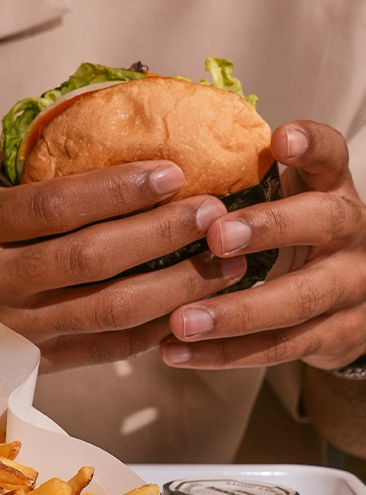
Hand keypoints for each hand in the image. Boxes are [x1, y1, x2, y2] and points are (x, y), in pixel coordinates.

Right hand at [0, 135, 246, 370]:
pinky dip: (154, 331)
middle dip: (160, 234)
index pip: (54, 206)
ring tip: (225, 262)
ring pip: (105, 313)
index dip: (117, 190)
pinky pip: (104, 351)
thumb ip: (22, 150)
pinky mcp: (32, 362)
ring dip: (174, 288)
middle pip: (88, 261)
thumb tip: (100, 116)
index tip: (173, 171)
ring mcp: (12, 329)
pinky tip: (193, 306)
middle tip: (214, 212)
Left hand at [162, 121, 365, 372]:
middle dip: (268, 229)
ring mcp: (348, 287)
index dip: (310, 145)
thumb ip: (240, 180)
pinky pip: (278, 347)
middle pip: (321, 223)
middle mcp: (348, 232)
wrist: (350, 296)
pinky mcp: (335, 336)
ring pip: (297, 300)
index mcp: (330, 188)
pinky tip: (176, 351)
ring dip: (235, 313)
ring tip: (181, 320)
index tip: (280, 140)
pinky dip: (224, 353)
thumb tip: (149, 163)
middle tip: (217, 237)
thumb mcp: (280, 196)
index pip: (330, 154)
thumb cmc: (289, 231)